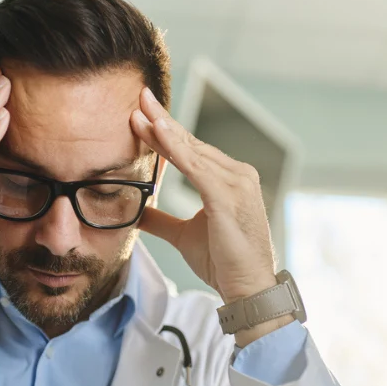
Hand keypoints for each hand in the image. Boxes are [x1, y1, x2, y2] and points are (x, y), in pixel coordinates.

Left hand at [130, 88, 278, 305]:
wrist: (248, 289)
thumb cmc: (224, 263)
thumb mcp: (184, 236)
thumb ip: (162, 221)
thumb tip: (138, 212)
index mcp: (230, 180)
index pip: (192, 150)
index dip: (167, 132)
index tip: (142, 113)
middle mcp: (238, 175)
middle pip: (192, 143)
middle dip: (163, 121)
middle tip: (139, 96)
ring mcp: (237, 184)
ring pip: (193, 151)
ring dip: (165, 131)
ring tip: (140, 112)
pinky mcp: (229, 197)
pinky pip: (196, 167)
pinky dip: (176, 150)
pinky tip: (158, 134)